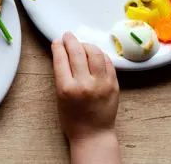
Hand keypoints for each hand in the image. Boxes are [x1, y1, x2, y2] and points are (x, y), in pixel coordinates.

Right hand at [52, 32, 120, 163]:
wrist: (93, 134)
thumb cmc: (73, 118)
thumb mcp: (59, 96)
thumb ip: (62, 74)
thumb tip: (62, 53)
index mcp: (67, 88)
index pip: (61, 58)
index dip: (58, 46)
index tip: (57, 41)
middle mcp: (85, 84)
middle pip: (77, 52)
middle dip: (70, 40)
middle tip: (68, 36)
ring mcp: (101, 84)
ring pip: (95, 53)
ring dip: (86, 45)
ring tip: (82, 45)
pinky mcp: (114, 85)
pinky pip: (107, 62)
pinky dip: (99, 55)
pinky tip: (94, 55)